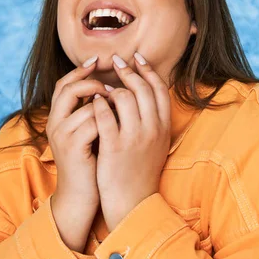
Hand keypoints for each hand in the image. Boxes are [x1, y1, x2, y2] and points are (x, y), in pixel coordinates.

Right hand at [46, 57, 110, 250]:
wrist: (81, 196)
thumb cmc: (91, 162)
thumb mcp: (89, 133)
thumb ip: (94, 112)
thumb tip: (112, 87)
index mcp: (58, 118)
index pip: (63, 84)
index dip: (80, 70)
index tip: (98, 59)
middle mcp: (55, 124)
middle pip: (67, 88)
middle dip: (91, 81)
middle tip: (111, 81)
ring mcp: (62, 136)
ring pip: (85, 105)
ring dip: (106, 102)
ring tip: (122, 104)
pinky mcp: (73, 147)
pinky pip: (93, 123)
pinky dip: (109, 119)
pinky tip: (121, 122)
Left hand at [92, 52, 170, 231]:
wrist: (133, 200)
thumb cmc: (142, 170)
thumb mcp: (158, 143)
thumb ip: (155, 119)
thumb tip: (146, 92)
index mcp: (165, 126)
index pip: (159, 89)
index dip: (148, 70)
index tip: (137, 58)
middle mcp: (153, 129)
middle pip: (142, 88)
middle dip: (128, 70)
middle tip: (116, 61)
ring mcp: (134, 137)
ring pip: (123, 97)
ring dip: (110, 87)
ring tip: (102, 87)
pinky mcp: (114, 146)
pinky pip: (104, 114)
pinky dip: (98, 103)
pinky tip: (93, 101)